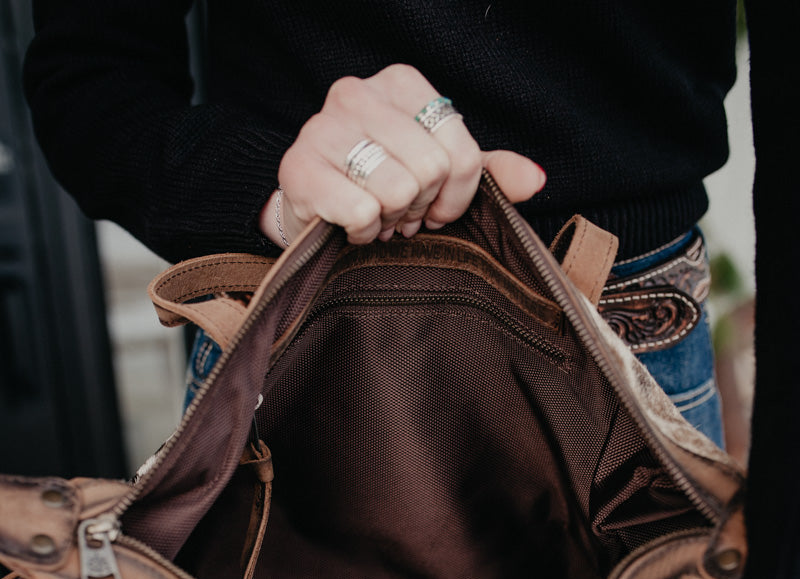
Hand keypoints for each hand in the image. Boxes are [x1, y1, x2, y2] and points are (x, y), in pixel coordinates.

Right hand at [259, 64, 544, 245]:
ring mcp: (323, 127)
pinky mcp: (299, 168)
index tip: (437, 208)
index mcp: (402, 84)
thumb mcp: (442, 176)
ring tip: (376, 215)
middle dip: (419, 207)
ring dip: (389, 219)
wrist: (313, 210)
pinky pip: (362, 211)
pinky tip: (351, 225)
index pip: (461, 151)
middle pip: (430, 171)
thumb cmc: (382, 187)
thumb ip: (490, 173)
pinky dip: (362, 232)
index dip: (458, 197)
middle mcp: (359, 93)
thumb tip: (535, 179)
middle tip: (400, 212)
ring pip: (396, 190)